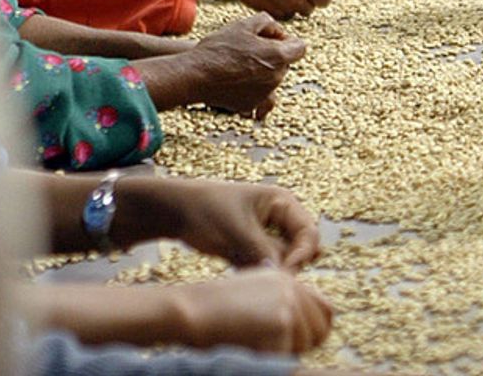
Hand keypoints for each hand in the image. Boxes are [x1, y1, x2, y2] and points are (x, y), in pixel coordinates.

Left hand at [166, 179, 321, 269]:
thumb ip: (261, 251)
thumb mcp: (235, 229)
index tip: (285, 273)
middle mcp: (280, 220)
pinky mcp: (252, 251)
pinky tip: (240, 277)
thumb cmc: (205, 209)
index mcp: (283, 203)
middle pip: (299, 250)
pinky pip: (264, 269)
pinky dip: (256, 276)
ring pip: (281, 263)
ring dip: (268, 272)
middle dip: (285, 266)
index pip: (308, 232)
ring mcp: (266, 237)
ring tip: (247, 275)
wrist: (173, 211)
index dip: (302, 254)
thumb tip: (283, 276)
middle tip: (264, 279)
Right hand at [172, 13, 306, 118]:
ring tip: (237, 62)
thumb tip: (276, 31)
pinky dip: (249, 85)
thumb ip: (267, 22)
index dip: (287, 40)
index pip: (300, 48)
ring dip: (261, 70)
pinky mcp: (250, 105)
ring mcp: (264, 94)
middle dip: (273, 55)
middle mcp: (276, 78)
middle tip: (248, 48)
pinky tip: (232, 76)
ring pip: (270, 78)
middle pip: (284, 63)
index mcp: (279, 57)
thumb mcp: (244, 24)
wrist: (194, 76)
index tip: (270, 39)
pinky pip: (257, 92)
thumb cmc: (219, 49)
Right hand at [174, 268, 332, 353]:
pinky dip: (266, 361)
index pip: (325, 309)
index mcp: (286, 281)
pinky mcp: (281, 322)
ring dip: (280, 354)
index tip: (303, 345)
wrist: (188, 311)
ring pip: (303, 346)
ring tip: (253, 345)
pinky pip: (284, 357)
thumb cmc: (209, 312)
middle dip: (300, 347)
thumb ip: (279, 306)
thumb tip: (309, 330)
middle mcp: (292, 288)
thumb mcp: (251, 297)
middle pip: (319, 330)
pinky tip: (246, 349)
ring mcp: (289, 304)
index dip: (317, 331)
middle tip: (271, 348)